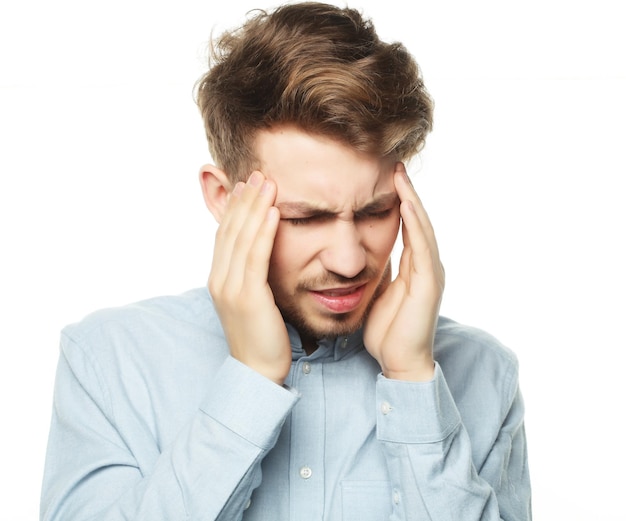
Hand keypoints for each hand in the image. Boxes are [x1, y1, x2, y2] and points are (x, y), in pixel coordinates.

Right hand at [208, 171, 291, 384]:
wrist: (256, 372)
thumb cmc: (261, 337)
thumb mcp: (252, 301)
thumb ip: (252, 277)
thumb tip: (263, 257)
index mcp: (219, 279)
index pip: (226, 235)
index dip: (235, 208)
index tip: (248, 185)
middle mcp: (219, 279)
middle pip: (231, 230)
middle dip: (244, 200)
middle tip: (257, 173)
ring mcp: (230, 287)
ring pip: (241, 238)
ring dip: (255, 207)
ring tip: (267, 182)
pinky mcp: (247, 296)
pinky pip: (255, 256)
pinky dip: (263, 231)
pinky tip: (273, 211)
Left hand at [363, 164, 444, 380]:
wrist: (400, 362)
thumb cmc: (388, 331)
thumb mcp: (379, 294)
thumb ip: (380, 273)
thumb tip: (367, 256)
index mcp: (414, 267)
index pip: (408, 227)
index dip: (400, 202)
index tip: (388, 178)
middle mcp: (427, 266)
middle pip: (418, 221)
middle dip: (407, 193)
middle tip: (396, 166)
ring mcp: (431, 273)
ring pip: (422, 229)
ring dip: (412, 201)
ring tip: (400, 176)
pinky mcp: (428, 284)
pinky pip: (422, 248)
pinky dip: (415, 225)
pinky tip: (406, 205)